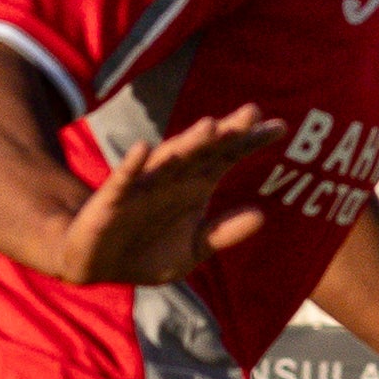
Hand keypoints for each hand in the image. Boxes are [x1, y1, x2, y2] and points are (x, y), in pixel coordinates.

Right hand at [33, 105, 286, 286]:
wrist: (98, 265)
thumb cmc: (148, 252)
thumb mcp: (194, 248)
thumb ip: (225, 232)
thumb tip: (262, 215)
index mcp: (194, 186)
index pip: (227, 157)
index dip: (251, 142)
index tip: (280, 126)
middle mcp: (172, 178)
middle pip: (203, 150)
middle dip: (226, 132)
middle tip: (251, 112)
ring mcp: (143, 185)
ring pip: (168, 160)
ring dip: (187, 143)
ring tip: (209, 126)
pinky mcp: (112, 200)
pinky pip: (122, 180)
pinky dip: (132, 165)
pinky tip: (142, 149)